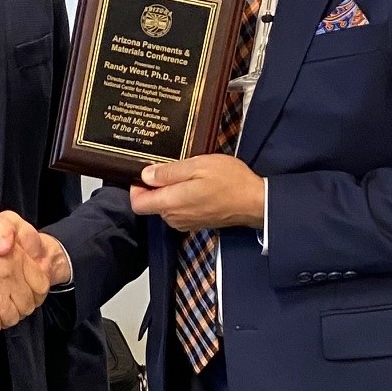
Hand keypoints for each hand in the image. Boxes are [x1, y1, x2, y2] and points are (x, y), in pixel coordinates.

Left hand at [128, 154, 264, 232]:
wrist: (255, 202)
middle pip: (151, 204)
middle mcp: (174, 218)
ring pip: (165, 206)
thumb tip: (145, 175)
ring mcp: (185, 223)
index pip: (137, 203)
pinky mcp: (195, 223)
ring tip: (189, 175)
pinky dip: (182, 198)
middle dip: (156, 187)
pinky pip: (179, 211)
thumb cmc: (230, 181)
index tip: (146, 172)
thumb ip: (168, 172)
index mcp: (170, 203)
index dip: (136, 187)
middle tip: (173, 168)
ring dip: (171, 191)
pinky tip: (197, 186)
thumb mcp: (197, 166)